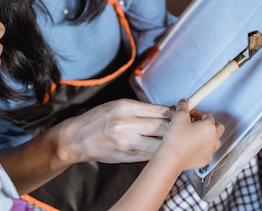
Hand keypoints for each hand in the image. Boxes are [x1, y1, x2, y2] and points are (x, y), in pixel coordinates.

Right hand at [57, 98, 171, 163]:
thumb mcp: (117, 105)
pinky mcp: (127, 156)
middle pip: (163, 127)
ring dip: (171, 142)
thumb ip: (140, 109)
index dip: (174, 113)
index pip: (160, 110)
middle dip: (177, 128)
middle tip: (184, 127)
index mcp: (126, 107)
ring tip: (177, 140)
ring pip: (160, 143)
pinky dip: (159, 152)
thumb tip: (164, 113)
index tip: (181, 114)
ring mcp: (128, 142)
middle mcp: (128, 124)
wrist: (77, 138)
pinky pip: (150, 154)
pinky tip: (164, 150)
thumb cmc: (97, 119)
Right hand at [158, 99, 223, 169]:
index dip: (198, 113)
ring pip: (215, 140)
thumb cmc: (177, 138)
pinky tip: (194, 147)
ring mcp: (210, 151)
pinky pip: (208, 152)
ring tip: (196, 135)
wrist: (172, 158)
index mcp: (210, 126)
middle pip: (218, 127)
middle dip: (209, 123)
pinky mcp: (205, 160)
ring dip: (209, 136)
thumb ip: (183, 106)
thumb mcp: (179, 116)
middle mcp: (214, 138)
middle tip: (197, 123)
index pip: (207, 115)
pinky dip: (204, 149)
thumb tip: (184, 102)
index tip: (190, 114)